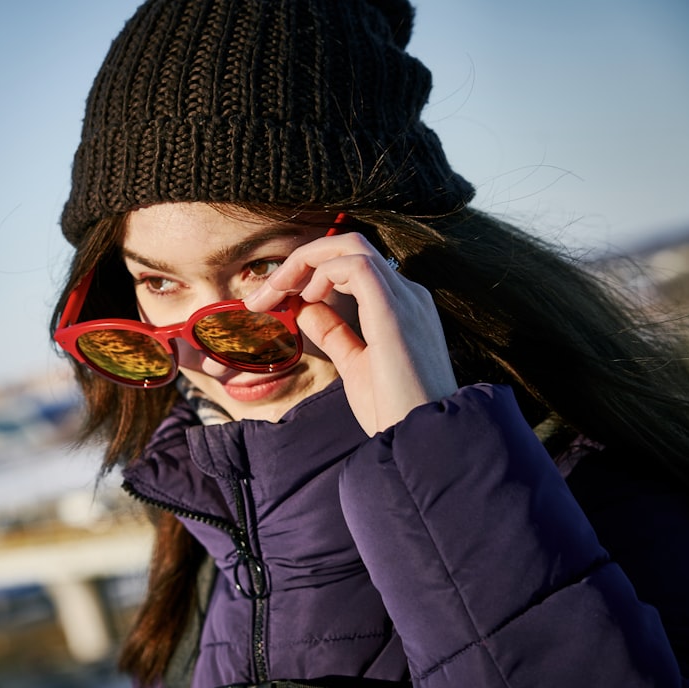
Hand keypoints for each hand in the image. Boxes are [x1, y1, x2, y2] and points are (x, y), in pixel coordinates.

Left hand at [244, 230, 457, 435]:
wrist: (421, 441)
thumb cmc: (395, 412)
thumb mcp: (355, 365)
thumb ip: (334, 332)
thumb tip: (305, 308)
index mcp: (401, 307)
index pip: (352, 266)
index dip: (308, 273)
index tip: (273, 300)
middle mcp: (407, 295)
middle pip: (349, 246)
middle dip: (301, 260)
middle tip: (266, 291)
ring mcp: (405, 299)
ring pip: (350, 246)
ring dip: (303, 263)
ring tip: (276, 293)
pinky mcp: (395, 310)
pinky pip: (355, 265)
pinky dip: (322, 272)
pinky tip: (305, 298)